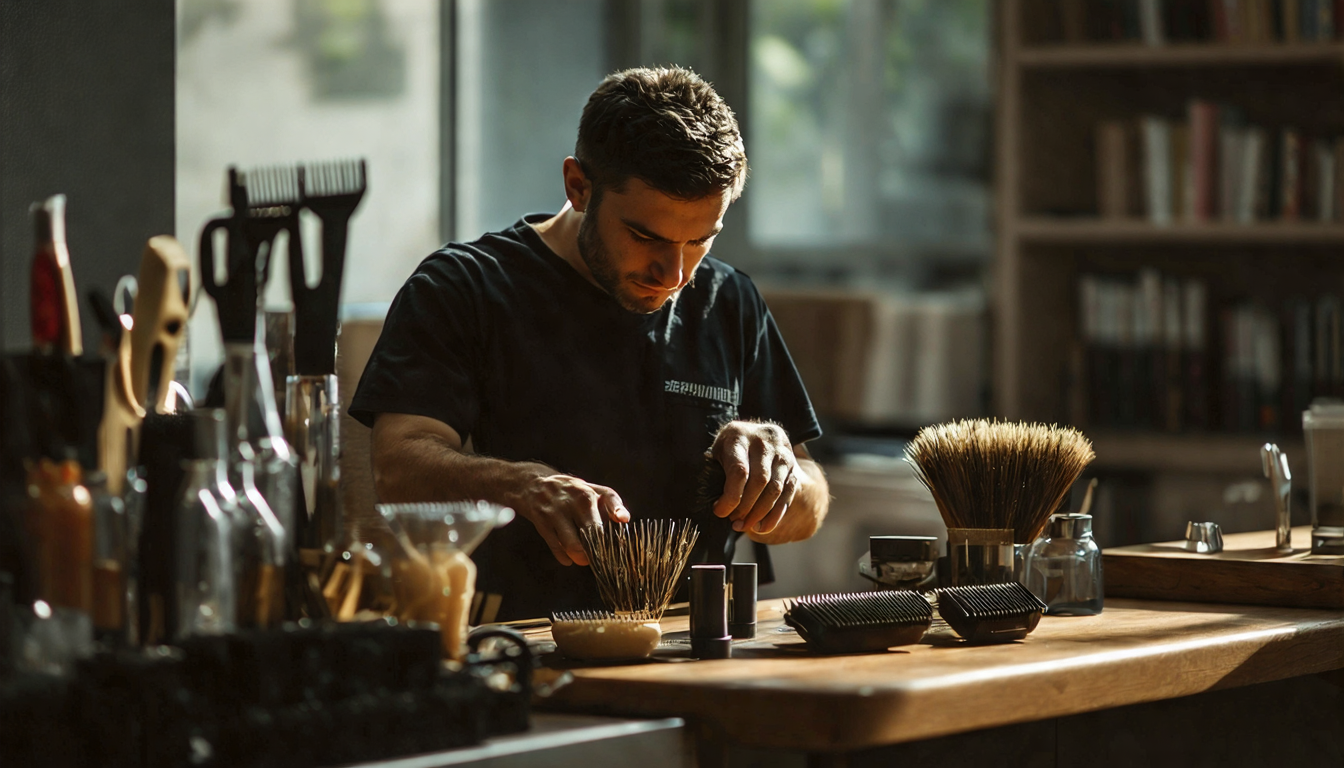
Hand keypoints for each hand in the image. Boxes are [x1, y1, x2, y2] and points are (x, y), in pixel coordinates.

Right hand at [509, 471, 629, 565]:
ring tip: (584, 559)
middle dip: (598, 550)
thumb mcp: (591, 491)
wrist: (534, 483)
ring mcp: (556, 510)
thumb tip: (624, 520)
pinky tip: (568, 559)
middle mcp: (574, 498)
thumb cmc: (570, 492)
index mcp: (589, 491)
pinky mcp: (541, 521)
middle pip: (592, 530)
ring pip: (572, 544)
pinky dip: (564, 556)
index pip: (609, 498)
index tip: (623, 520)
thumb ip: (610, 504)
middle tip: (602, 558)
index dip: (617, 510)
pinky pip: (555, 545)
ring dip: (581, 557)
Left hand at [711, 421, 800, 534]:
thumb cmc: (729, 448)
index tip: (720, 512)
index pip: (739, 470)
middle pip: (759, 481)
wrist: (756, 434)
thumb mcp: (717, 451)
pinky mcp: (793, 466)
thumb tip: (717, 506)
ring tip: (746, 526)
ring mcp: (782, 453)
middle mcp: (765, 441)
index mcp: (739, 436)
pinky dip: (775, 514)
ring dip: (760, 514)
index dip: (730, 497)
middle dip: (745, 507)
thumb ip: (716, 472)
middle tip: (734, 522)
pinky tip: (762, 527)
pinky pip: (787, 494)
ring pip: (775, 489)